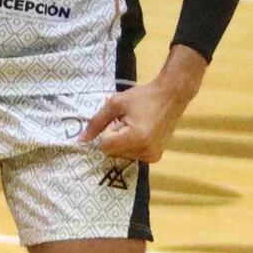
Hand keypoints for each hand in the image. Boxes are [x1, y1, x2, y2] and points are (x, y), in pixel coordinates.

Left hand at [79, 70, 197, 163]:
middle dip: (114, 137)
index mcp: (136, 138)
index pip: (105, 146)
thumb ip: (96, 122)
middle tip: (127, 121)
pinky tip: (141, 131)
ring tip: (135, 125)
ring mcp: (152, 156)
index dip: (107, 131)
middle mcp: (146, 151)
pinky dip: (131, 144)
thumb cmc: (144, 97)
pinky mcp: (156, 157)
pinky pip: (132, 155)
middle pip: (112, 152)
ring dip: (122, 141)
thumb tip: (80, 139)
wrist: (172, 95)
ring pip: (121, 154)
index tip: (119, 119)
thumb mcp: (116, 104)